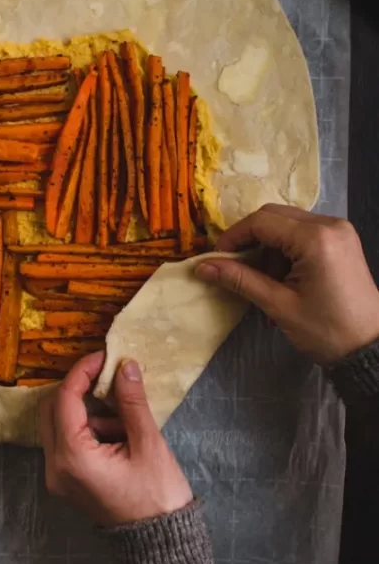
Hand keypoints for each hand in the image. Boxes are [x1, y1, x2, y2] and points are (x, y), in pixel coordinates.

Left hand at [39, 352, 192, 527]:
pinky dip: (88, 430)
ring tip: (126, 422)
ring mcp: (58, 477)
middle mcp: (55, 468)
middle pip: (52, 410)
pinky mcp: (67, 482)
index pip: (65, 400)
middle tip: (110, 379)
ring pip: (60, 425)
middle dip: (80, 390)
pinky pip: (68, 443)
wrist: (160, 546)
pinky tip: (120, 436)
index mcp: (72, 458)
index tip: (103, 356)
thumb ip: (131, 402)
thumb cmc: (157, 497)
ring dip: (88, 412)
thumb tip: (124, 365)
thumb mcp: (148, 444)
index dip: (82, 372)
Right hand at [195, 204, 378, 365]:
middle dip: (249, 239)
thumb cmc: (326, 330)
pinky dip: (284, 248)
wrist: (370, 348)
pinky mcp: (341, 240)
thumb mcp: (279, 305)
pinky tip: (280, 275)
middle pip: (274, 215)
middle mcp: (329, 224)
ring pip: (287, 222)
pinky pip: (302, 232)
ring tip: (261, 278)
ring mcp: (338, 230)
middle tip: (233, 266)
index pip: (261, 221)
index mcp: (315, 238)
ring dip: (267, 245)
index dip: (233, 237)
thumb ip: (240, 280)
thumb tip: (202, 267)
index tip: (216, 259)